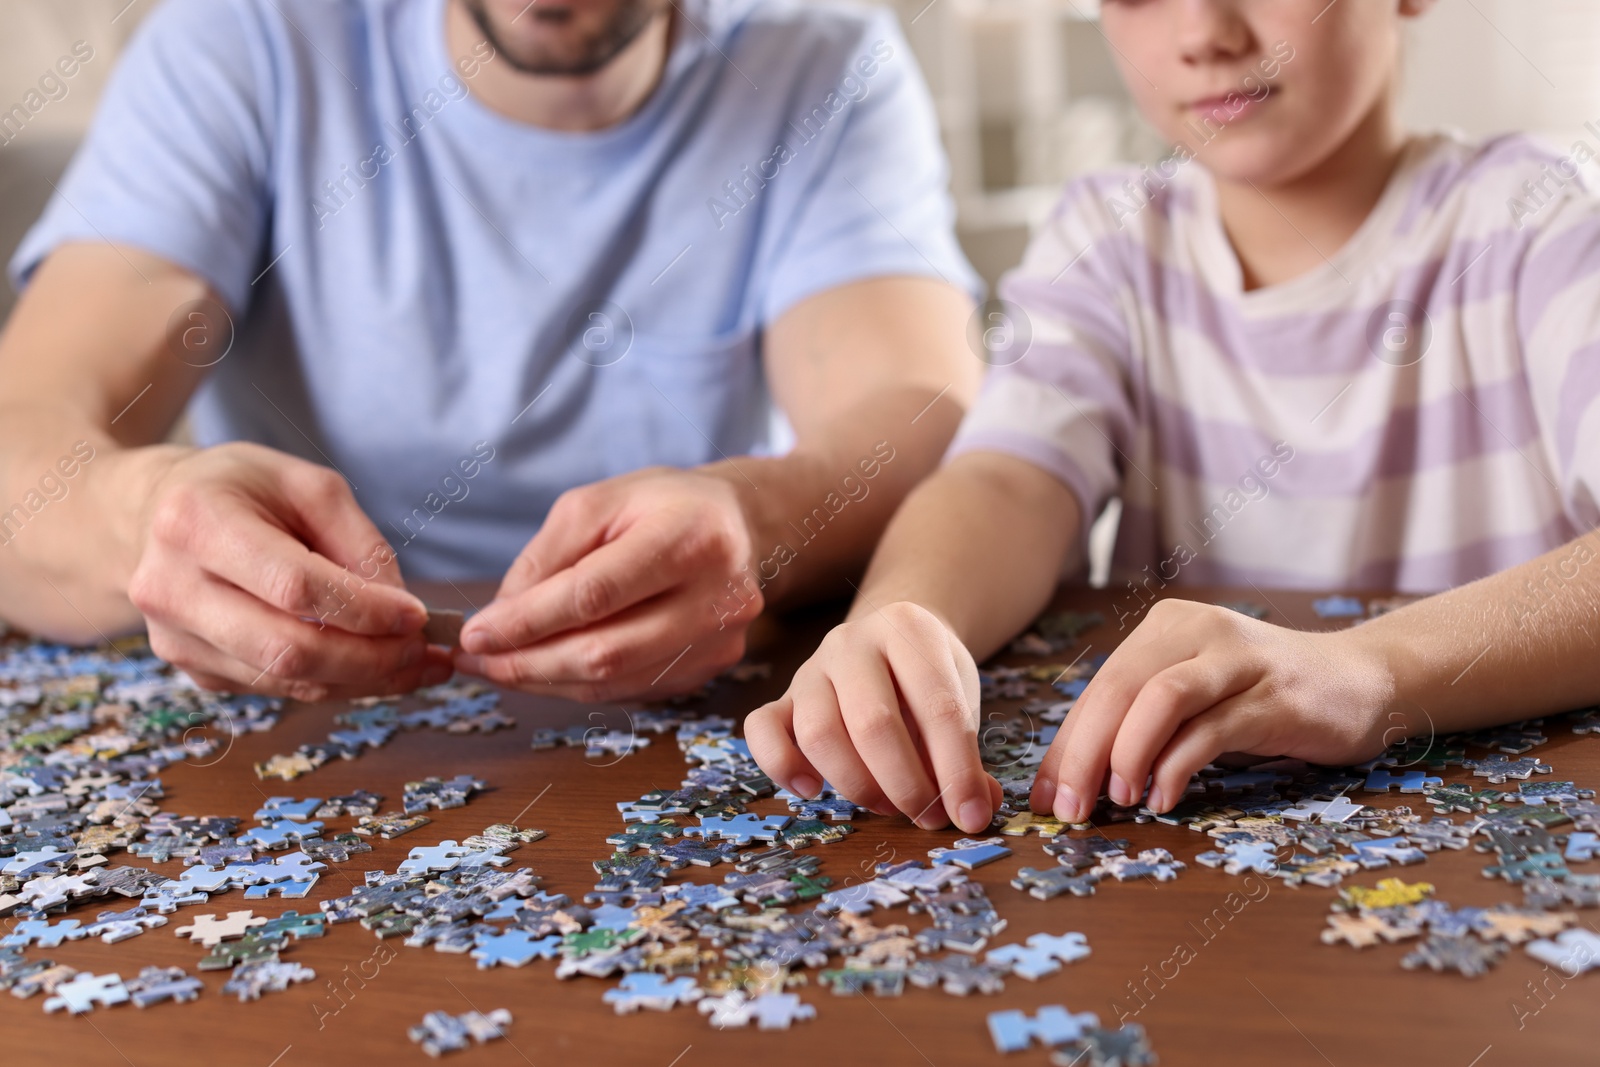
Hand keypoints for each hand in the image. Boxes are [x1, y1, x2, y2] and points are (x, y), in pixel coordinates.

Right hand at [126, 442, 446, 700]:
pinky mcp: (190, 667)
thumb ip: (358, 542)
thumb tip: (400, 609)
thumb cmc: (240, 490)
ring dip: (361, 680)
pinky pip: (274, 689)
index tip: (416, 615)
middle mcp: (173, 587)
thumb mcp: (307, 486)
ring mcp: (175, 637)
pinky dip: (333, 683)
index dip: (364, 610)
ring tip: (414, 665)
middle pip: (287, 649)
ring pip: (284, 680)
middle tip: (423, 652)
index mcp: (197, 523)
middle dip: (370, 659)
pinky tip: (372, 668)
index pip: (294, 587)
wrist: (153, 515)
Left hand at [454, 467, 760, 700]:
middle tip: (476, 660)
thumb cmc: (665, 505)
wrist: (740, 525)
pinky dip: (580, 685)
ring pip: (616, 681)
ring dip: (547, 681)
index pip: (595, 594)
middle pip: (606, 651)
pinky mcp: (715, 666)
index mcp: (690, 536)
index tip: (475, 633)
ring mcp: (722, 639)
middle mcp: (719, 595)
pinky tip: (547, 669)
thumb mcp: (598, 503)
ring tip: (500, 667)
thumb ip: (547, 557)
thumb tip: (500, 619)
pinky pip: (632, 688)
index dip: (529, 621)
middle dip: (528, 662)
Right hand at [745, 602, 1002, 832]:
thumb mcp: (961, 699)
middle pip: (873, 723)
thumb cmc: (928, 678)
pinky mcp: (782, 695)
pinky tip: (812, 789)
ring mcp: (811, 667)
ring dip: (857, 785)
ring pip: (818, 733)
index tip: (971, 815)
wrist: (889, 636)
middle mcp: (852, 642)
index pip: (938, 707)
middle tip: (927, 815)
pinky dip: (781, 765)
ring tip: (888, 805)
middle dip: (906, 784)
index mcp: (909, 630)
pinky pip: (761, 728)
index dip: (958, 770)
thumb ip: (967, 755)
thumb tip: (975, 810)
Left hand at [1031, 598, 1394, 821]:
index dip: (1066, 745)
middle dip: (1084, 753)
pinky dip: (1178, 765)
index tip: (1045, 799)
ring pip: (1161, 697)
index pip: (1100, 688)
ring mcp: (1239, 659)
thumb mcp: (1195, 701)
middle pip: (1120, 688)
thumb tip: (1078, 781)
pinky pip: (1212, 727)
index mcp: (1166, 628)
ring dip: (1128, 752)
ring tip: (1117, 798)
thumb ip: (1143, 727)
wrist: (1362, 680)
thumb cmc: (1263, 698)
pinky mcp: (1276, 695)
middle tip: (1070, 808)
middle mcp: (1197, 630)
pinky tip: (1163, 797)